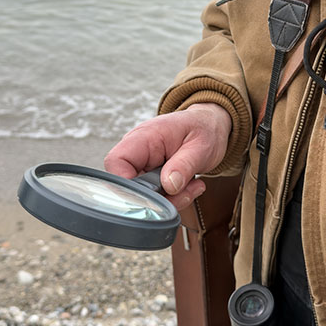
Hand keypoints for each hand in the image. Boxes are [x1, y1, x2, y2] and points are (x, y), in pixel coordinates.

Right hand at [104, 103, 231, 209]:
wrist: (209, 127)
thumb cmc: (203, 129)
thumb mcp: (200, 146)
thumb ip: (184, 165)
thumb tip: (169, 186)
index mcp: (144, 136)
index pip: (116, 161)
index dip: (125, 183)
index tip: (152, 195)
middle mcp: (138, 151)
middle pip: (130, 185)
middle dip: (158, 197)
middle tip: (184, 191)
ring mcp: (143, 165)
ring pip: (144, 195)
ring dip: (170, 198)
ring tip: (192, 185)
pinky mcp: (152, 177)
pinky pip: (156, 196)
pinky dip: (174, 197)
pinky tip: (190, 186)